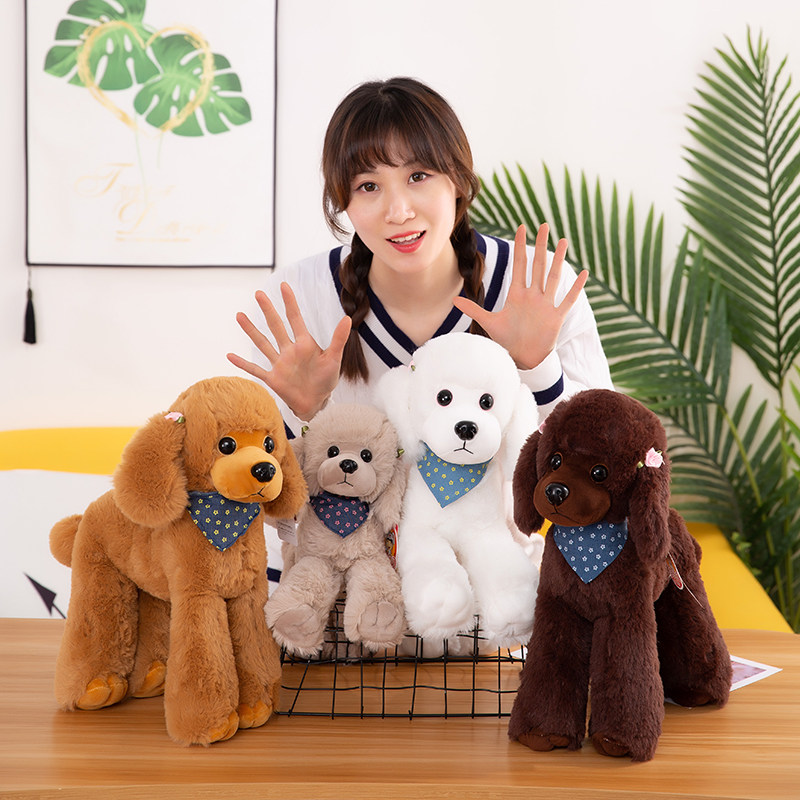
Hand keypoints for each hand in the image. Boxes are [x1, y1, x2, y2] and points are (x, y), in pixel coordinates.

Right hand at [227, 282, 351, 420]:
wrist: (317, 402)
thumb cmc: (326, 379)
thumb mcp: (334, 359)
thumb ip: (339, 339)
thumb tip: (348, 318)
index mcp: (304, 344)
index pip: (295, 319)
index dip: (290, 303)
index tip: (284, 286)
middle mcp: (289, 350)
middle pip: (276, 326)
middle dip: (268, 310)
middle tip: (259, 293)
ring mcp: (279, 363)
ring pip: (263, 344)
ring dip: (251, 331)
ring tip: (239, 316)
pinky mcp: (273, 378)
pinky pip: (255, 370)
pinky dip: (243, 364)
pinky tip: (230, 356)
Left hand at [453, 223, 587, 369]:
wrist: (522, 358)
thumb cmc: (507, 340)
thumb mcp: (489, 323)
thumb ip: (473, 309)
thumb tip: (453, 300)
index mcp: (517, 294)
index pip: (519, 265)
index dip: (520, 246)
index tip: (521, 228)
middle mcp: (533, 295)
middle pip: (537, 265)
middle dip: (540, 246)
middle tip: (544, 225)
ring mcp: (545, 305)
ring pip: (553, 277)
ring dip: (558, 260)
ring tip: (562, 241)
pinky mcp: (556, 317)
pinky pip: (568, 300)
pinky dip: (575, 288)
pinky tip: (583, 274)